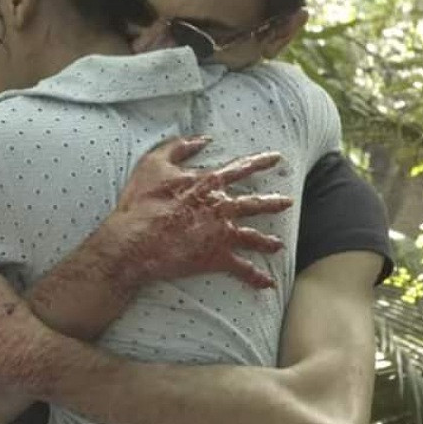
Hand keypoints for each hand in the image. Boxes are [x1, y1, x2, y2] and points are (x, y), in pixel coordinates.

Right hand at [105, 136, 292, 288]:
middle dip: (273, 202)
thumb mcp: (153, 163)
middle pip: (255, 204)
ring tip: (278, 246)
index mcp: (208, 183)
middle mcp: (221, 207)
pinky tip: (267, 283)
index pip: (241, 168)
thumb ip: (179, 147)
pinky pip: (242, 268)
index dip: (260, 162)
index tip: (276, 158)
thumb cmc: (142, 202)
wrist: (134, 241)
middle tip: (288, 202)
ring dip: (267, 241)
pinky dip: (256, 277)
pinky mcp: (216, 257)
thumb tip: (202, 139)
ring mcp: (221, 234)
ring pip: (253, 237)